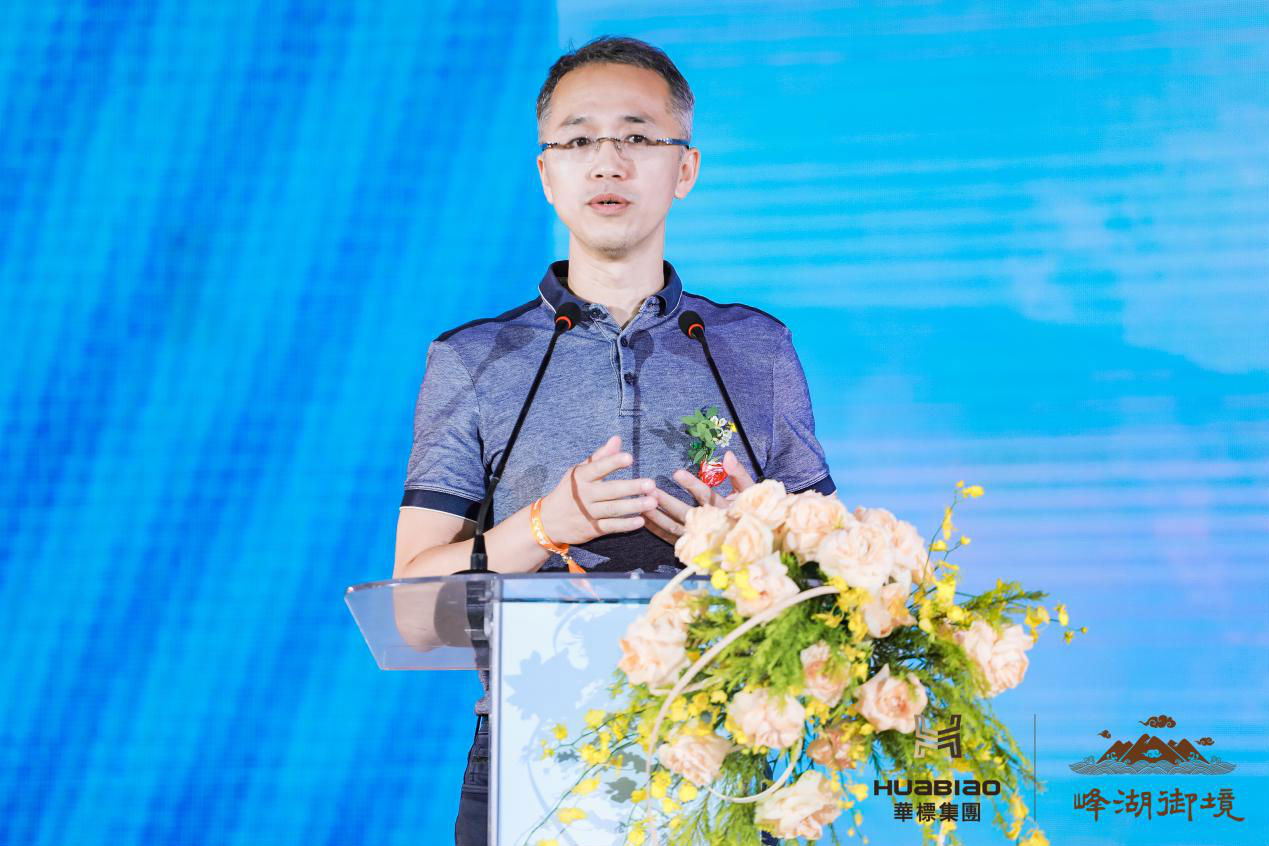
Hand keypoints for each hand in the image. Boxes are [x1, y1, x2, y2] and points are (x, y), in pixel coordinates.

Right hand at [539, 436, 657, 544]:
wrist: (548, 521)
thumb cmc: (569, 490)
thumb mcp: (579, 471)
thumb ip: (600, 457)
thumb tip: (617, 439)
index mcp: (581, 477)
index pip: (598, 468)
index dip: (613, 462)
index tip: (629, 458)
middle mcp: (584, 495)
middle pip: (610, 491)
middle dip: (631, 487)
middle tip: (651, 484)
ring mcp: (588, 513)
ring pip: (613, 509)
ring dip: (633, 506)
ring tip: (652, 502)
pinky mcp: (592, 529)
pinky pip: (611, 527)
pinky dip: (625, 525)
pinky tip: (641, 521)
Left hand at [644, 451, 756, 544]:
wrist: (754, 541)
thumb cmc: (752, 511)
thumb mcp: (751, 490)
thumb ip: (738, 473)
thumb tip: (728, 455)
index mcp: (724, 510)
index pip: (706, 496)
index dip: (692, 484)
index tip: (676, 472)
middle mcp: (711, 526)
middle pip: (684, 513)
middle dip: (666, 501)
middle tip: (648, 489)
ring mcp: (699, 538)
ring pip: (674, 528)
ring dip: (656, 515)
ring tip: (641, 502)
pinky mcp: (691, 546)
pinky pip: (670, 538)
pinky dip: (656, 529)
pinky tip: (644, 519)